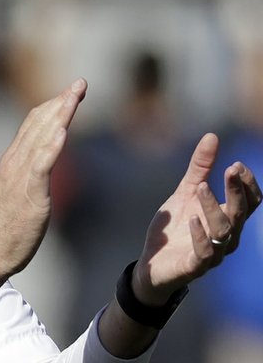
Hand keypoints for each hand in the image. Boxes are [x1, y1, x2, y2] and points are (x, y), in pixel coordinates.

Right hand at [0, 78, 86, 280]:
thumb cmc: (9, 223)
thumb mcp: (20, 188)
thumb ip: (31, 169)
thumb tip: (45, 157)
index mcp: (14, 159)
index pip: (34, 123)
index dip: (53, 105)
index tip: (72, 91)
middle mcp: (15, 160)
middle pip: (39, 123)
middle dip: (61, 101)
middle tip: (81, 82)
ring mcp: (20, 175)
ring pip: (42, 137)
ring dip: (59, 114)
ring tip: (74, 95)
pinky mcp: (29, 192)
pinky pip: (41, 165)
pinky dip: (51, 147)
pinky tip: (63, 132)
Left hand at [132, 133, 261, 305]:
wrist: (152, 261)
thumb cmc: (176, 226)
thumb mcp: (185, 192)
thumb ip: (200, 168)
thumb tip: (212, 135)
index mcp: (227, 217)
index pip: (249, 202)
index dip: (247, 184)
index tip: (236, 165)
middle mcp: (226, 236)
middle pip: (240, 213)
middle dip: (236, 191)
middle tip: (230, 168)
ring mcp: (213, 253)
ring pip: (223, 231)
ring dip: (214, 207)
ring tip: (201, 187)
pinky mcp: (194, 266)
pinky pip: (205, 253)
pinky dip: (201, 235)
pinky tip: (192, 219)